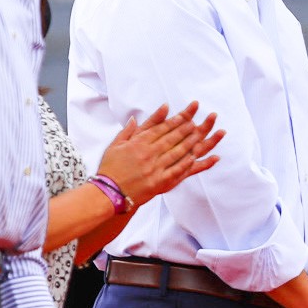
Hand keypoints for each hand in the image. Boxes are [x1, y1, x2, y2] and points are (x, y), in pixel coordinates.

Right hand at [96, 101, 223, 206]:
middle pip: (171, 138)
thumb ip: (128, 131)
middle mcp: (148, 154)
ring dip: (189, 143)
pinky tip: (194, 157)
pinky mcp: (158, 182)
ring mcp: (154, 168)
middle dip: (185, 128)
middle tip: (196, 122)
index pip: (160, 128)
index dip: (174, 121)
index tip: (184, 115)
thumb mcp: (115, 146)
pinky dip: (185, 163)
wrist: (109, 193)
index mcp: (137, 143)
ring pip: (176, 152)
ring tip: (199, 135)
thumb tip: (135, 117)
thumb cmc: (110, 169)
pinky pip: (175, 171)